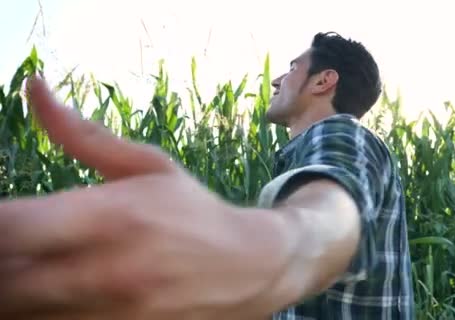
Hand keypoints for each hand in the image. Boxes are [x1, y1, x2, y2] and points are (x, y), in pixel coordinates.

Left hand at [0, 76, 287, 318]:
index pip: (9, 228)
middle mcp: (110, 269)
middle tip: (15, 243)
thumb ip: (82, 133)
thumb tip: (32, 86)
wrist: (250, 266)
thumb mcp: (148, 165)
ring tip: (30, 267)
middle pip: (6, 281)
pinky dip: (40, 311)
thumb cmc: (193, 210)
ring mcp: (115, 312)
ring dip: (14, 290)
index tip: (2, 217)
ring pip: (23, 313)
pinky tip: (50, 291)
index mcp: (113, 214)